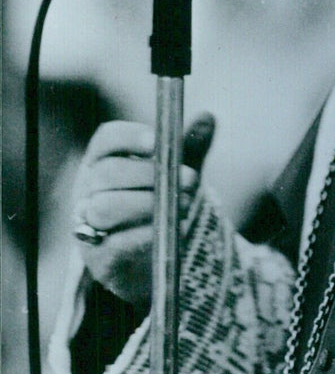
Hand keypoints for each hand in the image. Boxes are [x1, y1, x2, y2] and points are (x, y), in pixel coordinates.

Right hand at [71, 115, 215, 304]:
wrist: (146, 257)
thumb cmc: (155, 201)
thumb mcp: (174, 172)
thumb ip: (189, 146)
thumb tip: (209, 117)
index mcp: (102, 160)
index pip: (106, 139)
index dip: (129, 137)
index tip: (157, 141)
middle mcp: (87, 189)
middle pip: (106, 172)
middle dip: (149, 173)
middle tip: (191, 179)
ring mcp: (87, 223)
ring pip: (106, 207)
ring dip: (148, 203)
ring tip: (185, 204)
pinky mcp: (99, 257)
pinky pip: (117, 243)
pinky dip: (147, 234)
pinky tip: (174, 228)